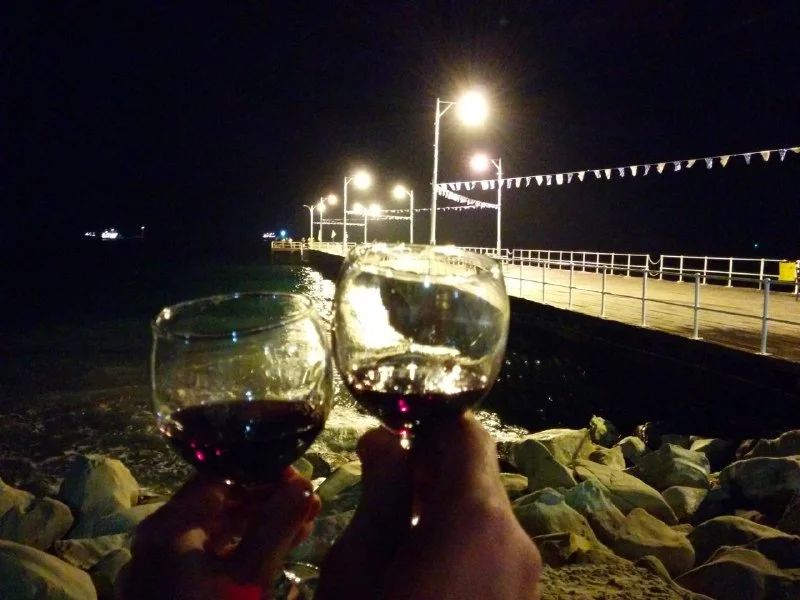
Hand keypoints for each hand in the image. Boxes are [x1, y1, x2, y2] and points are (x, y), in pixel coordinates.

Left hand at [116, 467, 320, 599]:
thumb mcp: (250, 577)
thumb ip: (277, 526)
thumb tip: (303, 484)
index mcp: (169, 528)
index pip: (220, 477)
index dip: (263, 473)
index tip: (301, 478)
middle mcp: (156, 541)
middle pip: (217, 503)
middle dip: (266, 500)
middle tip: (309, 502)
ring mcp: (159, 569)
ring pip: (215, 532)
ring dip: (259, 525)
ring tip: (305, 524)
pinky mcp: (166, 593)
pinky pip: (206, 558)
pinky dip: (240, 551)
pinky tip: (276, 552)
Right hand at [316, 414, 541, 599]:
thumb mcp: (359, 566)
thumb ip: (379, 493)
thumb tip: (383, 439)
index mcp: (477, 518)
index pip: (468, 436)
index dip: (431, 423)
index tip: (393, 428)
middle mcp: (515, 539)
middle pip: (478, 475)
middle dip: (432, 464)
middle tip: (383, 475)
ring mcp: (525, 576)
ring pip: (484, 514)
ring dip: (444, 503)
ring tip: (394, 519)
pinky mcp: (521, 599)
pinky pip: (492, 549)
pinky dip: (460, 538)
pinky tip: (418, 559)